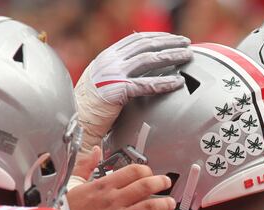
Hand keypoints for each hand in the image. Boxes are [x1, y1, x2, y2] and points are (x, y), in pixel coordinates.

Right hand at [66, 149, 174, 209]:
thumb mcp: (72, 185)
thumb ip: (85, 166)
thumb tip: (95, 150)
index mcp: (102, 186)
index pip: (133, 171)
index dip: (146, 171)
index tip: (150, 174)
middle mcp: (113, 201)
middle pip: (146, 186)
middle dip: (160, 183)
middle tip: (166, 183)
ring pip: (150, 207)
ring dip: (164, 204)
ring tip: (170, 203)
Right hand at [74, 32, 191, 152]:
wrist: (76, 118)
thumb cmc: (89, 104)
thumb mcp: (101, 79)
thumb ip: (117, 70)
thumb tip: (137, 66)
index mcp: (107, 56)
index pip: (136, 39)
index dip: (157, 36)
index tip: (172, 38)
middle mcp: (110, 61)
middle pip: (145, 45)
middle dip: (169, 41)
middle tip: (186, 42)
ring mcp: (114, 74)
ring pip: (149, 60)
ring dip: (171, 56)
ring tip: (187, 56)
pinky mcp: (119, 90)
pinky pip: (147, 85)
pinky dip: (164, 82)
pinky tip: (177, 82)